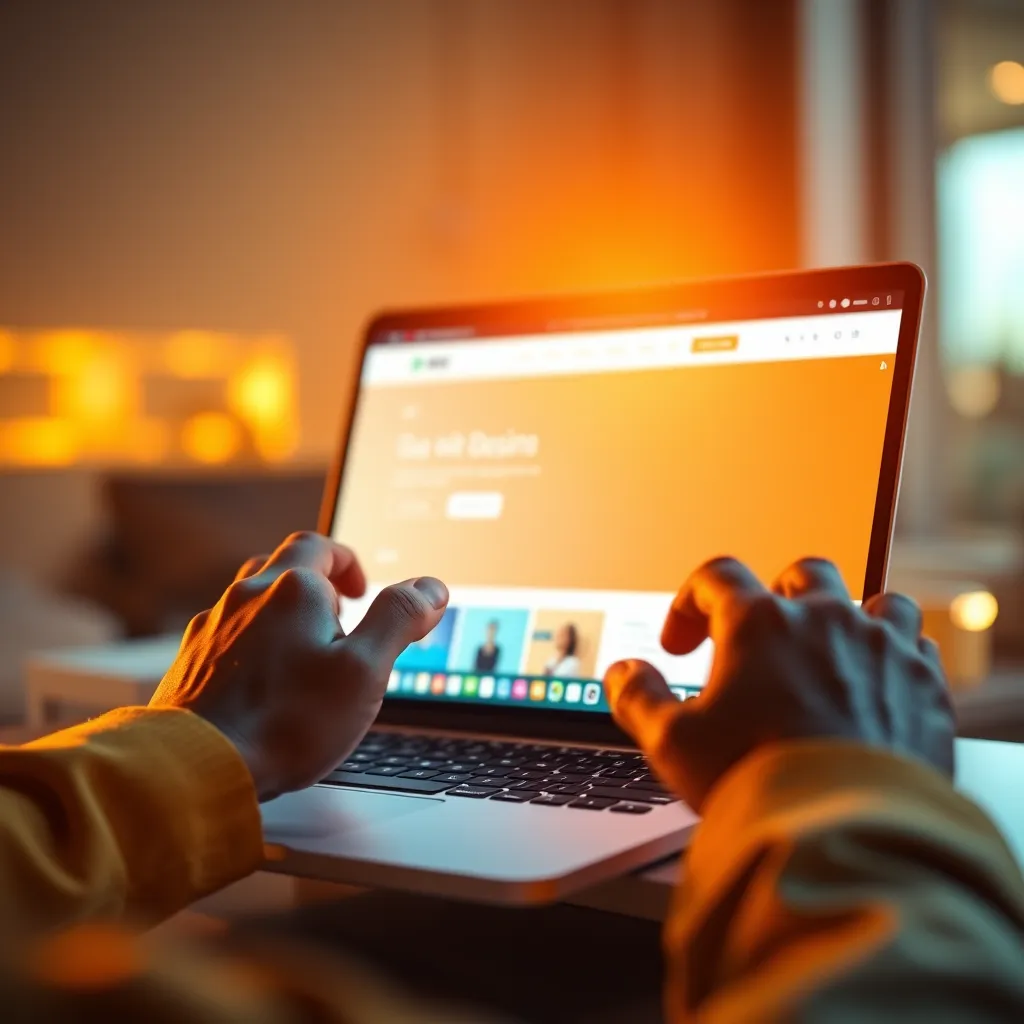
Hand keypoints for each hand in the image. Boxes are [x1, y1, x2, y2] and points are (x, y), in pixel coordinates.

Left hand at [150, 532, 448, 800]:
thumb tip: (430, 588)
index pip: (321, 546)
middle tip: (339, 613)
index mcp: (293, 591)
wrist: (198, 767)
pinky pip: (226, 634)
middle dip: (315, 580)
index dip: (347, 562)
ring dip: (280, 608)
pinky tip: (262, 678)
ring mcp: (212, 628)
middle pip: (283, 564)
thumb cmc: (286, 722)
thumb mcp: (365, 671)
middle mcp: (247, 598)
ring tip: (304, 645)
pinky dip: (251, 641)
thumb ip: (399, 619)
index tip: (362, 591)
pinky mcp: (190, 662)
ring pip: (250, 597)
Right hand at [604, 557, 953, 810]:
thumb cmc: (759, 781)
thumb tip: (623, 673)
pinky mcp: (923, 682)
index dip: (690, 602)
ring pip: (869, 599)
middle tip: (762, 637)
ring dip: (847, 615)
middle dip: (776, 596)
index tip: (682, 641)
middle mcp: (822, 620)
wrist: (850, 832)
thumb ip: (637, 698)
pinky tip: (881, 679)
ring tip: (831, 649)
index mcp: (757, 625)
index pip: (716, 577)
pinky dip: (896, 652)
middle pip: (800, 574)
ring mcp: (879, 646)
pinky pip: (917, 642)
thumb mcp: (671, 744)